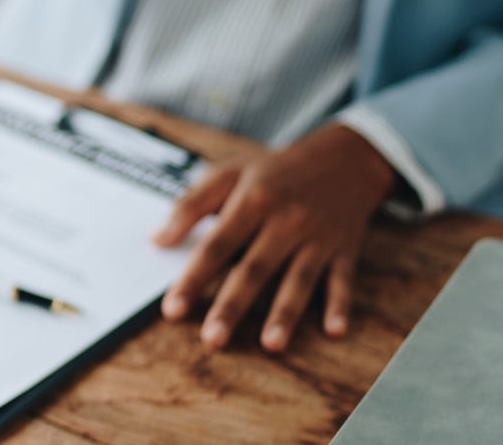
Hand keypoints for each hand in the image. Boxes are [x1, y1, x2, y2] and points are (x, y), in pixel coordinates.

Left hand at [152, 123, 395, 352]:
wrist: (342, 158)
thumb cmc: (275, 171)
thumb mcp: (230, 172)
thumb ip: (191, 206)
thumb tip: (158, 240)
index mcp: (253, 200)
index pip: (217, 245)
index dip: (193, 278)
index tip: (173, 309)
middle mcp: (286, 220)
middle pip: (255, 269)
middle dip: (233, 305)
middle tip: (213, 339)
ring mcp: (318, 237)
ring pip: (299, 280)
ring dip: (285, 313)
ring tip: (270, 344)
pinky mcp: (344, 250)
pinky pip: (343, 281)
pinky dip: (340, 305)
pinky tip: (334, 330)